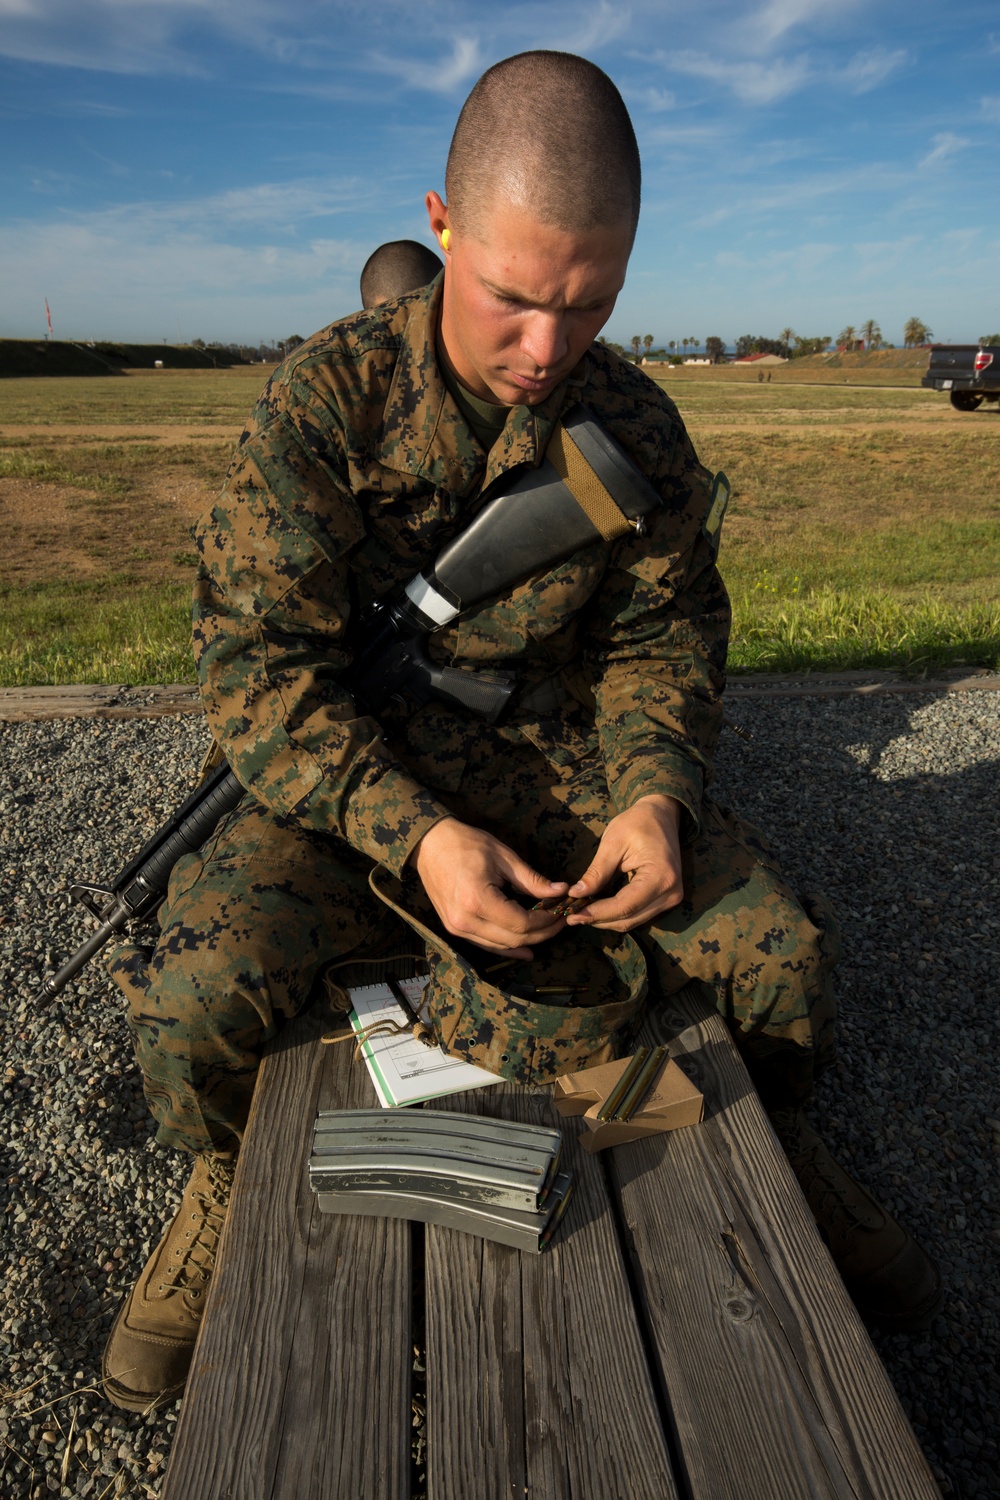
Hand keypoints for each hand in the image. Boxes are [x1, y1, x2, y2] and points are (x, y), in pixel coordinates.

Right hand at [411, 818, 568, 958]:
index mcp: (477, 900)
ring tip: (548, 928)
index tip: (562, 911)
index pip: (521, 923)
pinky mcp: (454, 928)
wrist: (430, 844)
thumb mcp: (504, 857)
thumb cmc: (466, 843)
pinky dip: (507, 947)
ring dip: (528, 941)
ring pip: (501, 946)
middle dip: (542, 933)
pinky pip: (486, 944)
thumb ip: (532, 880)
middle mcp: (465, 921)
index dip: (546, 921)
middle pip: (513, 939)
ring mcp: (457, 928)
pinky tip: (526, 949)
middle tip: (561, 920)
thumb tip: (561, 891)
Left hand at [564, 794, 684, 931]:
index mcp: (661, 877)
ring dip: (605, 920)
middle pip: (629, 918)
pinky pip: (638, 914)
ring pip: (633, 921)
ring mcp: (672, 898)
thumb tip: (575, 894)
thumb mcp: (613, 843)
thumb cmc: (637, 823)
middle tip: (570, 917)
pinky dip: (616, 914)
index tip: (571, 915)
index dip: (596, 913)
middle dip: (598, 920)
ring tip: (579, 913)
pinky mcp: (667, 899)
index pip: (624, 906)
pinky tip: (596, 908)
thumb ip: (596, 872)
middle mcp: (671, 893)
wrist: (661, 815)